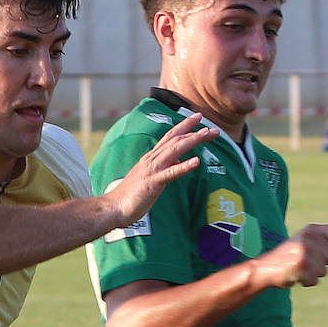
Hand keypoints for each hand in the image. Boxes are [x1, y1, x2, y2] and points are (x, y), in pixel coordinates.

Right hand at [105, 114, 215, 228]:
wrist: (114, 208)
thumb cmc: (131, 196)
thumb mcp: (151, 178)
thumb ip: (164, 168)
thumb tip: (178, 161)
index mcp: (151, 158)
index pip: (170, 137)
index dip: (184, 126)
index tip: (199, 118)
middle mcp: (152, 160)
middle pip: (176, 140)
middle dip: (195, 132)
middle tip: (213, 129)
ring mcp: (152, 170)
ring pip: (175, 150)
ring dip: (192, 141)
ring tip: (207, 134)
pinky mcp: (152, 183)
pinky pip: (170, 173)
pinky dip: (184, 166)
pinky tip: (196, 162)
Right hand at [255, 223, 327, 288]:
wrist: (264, 268)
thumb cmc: (287, 258)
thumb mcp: (307, 247)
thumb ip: (326, 250)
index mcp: (312, 229)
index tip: (323, 250)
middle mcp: (310, 237)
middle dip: (323, 263)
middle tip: (307, 261)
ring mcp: (306, 251)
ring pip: (324, 271)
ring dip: (313, 274)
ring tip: (298, 269)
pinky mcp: (302, 265)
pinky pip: (315, 280)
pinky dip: (306, 282)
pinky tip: (295, 275)